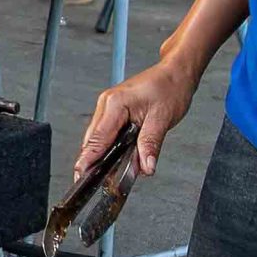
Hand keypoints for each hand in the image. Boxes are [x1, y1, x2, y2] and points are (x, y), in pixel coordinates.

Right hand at [73, 58, 199, 179]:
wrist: (176, 73)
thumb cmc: (170, 87)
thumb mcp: (163, 119)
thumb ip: (151, 144)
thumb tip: (146, 167)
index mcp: (114, 104)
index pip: (97, 139)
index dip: (88, 161)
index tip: (81, 177)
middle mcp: (107, 104)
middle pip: (93, 141)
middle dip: (95, 163)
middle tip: (98, 184)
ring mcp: (109, 107)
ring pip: (98, 139)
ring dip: (104, 156)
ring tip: (110, 175)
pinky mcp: (114, 112)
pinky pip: (107, 134)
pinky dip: (110, 148)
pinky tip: (118, 159)